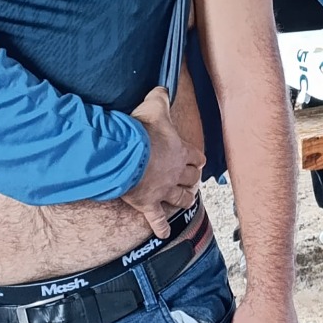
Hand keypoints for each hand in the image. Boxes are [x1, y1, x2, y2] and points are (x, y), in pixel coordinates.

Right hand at [120, 87, 204, 237]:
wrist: (124, 155)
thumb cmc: (140, 131)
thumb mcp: (153, 106)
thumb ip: (160, 97)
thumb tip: (163, 88)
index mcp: (180, 151)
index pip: (197, 157)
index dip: (198, 159)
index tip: (198, 161)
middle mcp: (175, 173)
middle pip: (191, 179)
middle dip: (193, 180)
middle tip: (193, 181)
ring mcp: (163, 190)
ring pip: (181, 199)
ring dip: (185, 200)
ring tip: (187, 201)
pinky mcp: (148, 203)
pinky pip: (157, 219)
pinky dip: (160, 227)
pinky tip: (164, 233)